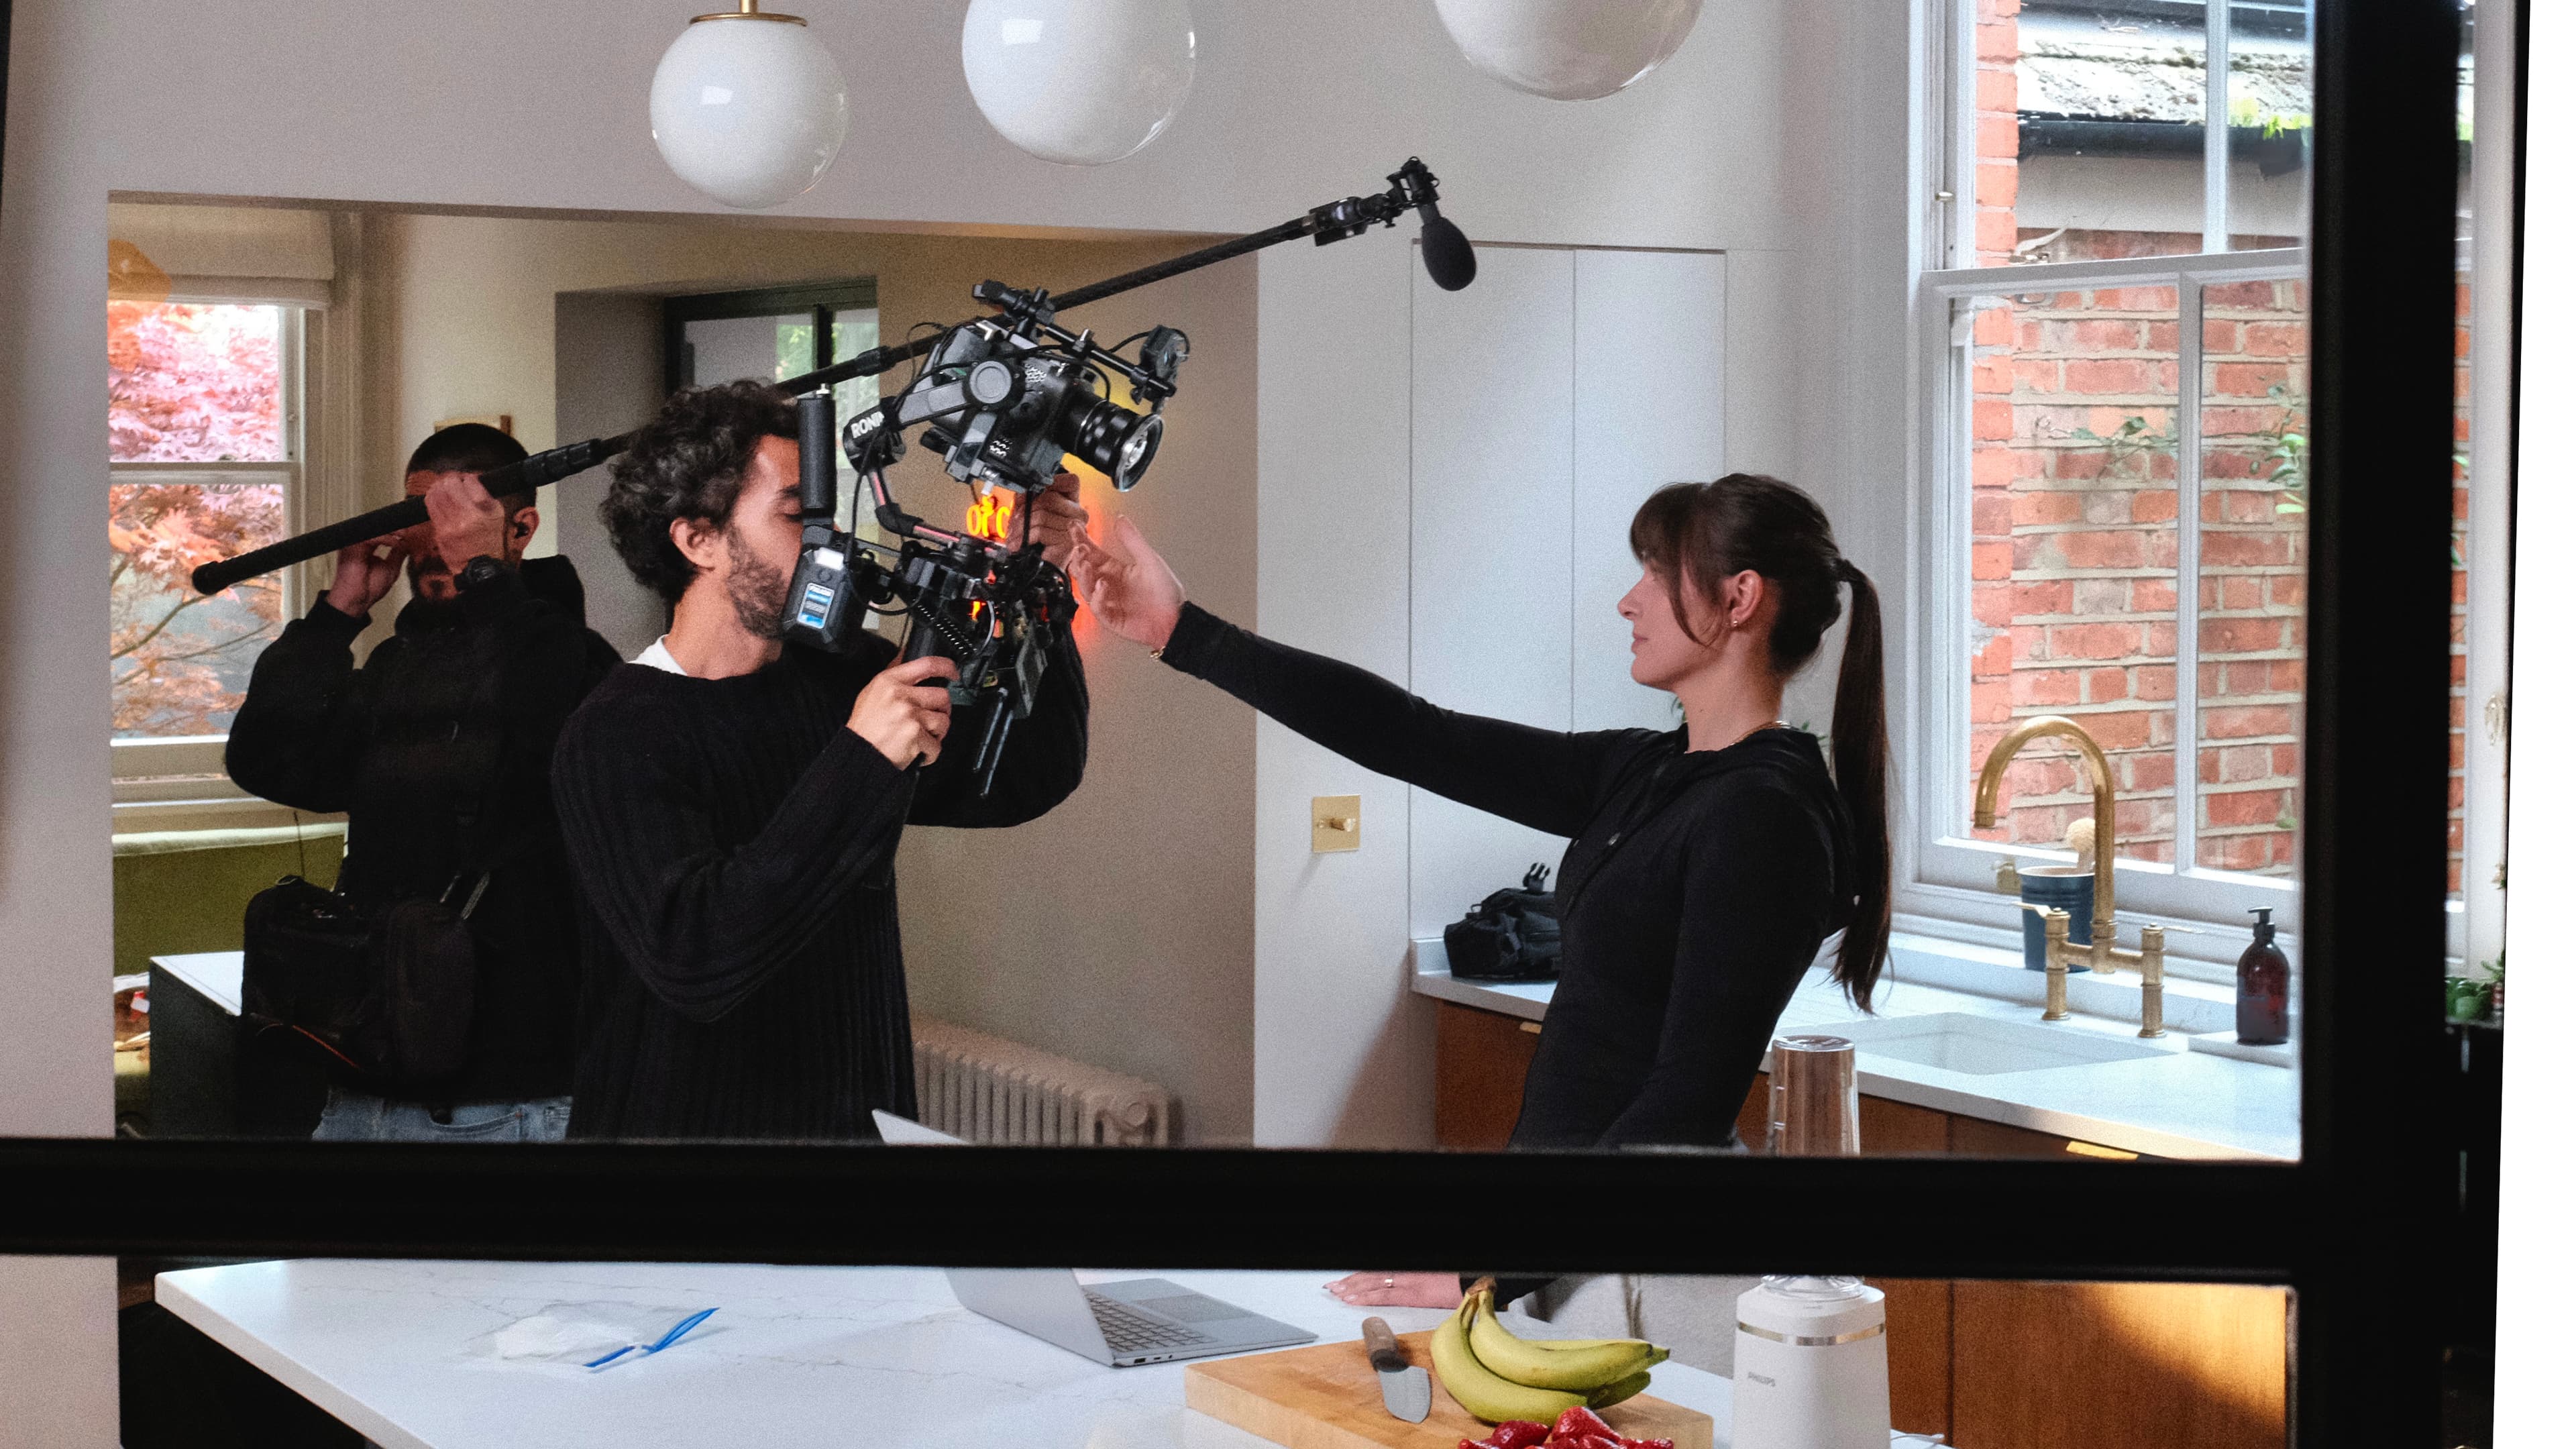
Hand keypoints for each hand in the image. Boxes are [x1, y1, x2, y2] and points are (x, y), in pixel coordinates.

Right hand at [324, 535, 405, 617]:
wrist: (358, 601)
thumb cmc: (369, 589)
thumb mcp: (391, 567)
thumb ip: (398, 554)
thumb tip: (407, 543)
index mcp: (365, 548)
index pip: (380, 532)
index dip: (395, 531)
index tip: (411, 532)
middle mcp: (358, 544)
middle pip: (376, 528)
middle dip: (394, 528)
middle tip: (409, 530)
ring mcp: (354, 545)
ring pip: (373, 530)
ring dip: (391, 531)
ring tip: (404, 535)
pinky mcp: (351, 548)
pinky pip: (369, 537)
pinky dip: (384, 538)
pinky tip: (395, 543)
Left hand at [422, 472, 507, 574]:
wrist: (480, 568)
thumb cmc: (490, 541)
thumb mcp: (498, 516)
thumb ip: (485, 495)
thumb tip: (470, 480)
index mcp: (482, 514)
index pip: (469, 483)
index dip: (466, 478)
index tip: (467, 479)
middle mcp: (465, 520)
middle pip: (449, 485)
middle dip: (450, 479)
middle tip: (453, 481)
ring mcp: (450, 527)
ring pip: (436, 494)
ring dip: (439, 486)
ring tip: (444, 487)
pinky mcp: (439, 533)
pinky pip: (430, 507)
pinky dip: (433, 498)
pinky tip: (438, 498)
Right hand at [848, 655, 959, 767]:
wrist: (858, 754)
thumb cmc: (865, 727)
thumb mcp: (872, 692)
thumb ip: (892, 674)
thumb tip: (906, 654)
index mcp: (889, 681)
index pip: (926, 664)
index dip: (946, 667)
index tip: (953, 673)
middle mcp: (900, 695)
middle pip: (942, 696)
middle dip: (942, 710)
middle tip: (932, 719)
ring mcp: (909, 714)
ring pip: (943, 721)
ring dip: (937, 733)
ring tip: (922, 737)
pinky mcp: (915, 734)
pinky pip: (936, 745)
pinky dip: (929, 752)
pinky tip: (917, 751)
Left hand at [1021, 471, 1089, 568]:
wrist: (1038, 567)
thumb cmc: (1036, 541)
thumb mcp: (1029, 512)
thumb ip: (1028, 497)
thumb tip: (1024, 490)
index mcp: (1072, 502)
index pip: (1071, 481)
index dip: (1052, 483)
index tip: (1036, 492)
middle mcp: (1078, 513)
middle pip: (1050, 498)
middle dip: (1027, 509)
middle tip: (1017, 521)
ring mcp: (1076, 528)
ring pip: (1042, 514)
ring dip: (1022, 526)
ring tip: (1016, 535)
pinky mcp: (1068, 541)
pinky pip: (1041, 530)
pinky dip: (1026, 537)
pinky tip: (1020, 543)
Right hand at [1064, 513, 1184, 652]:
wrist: (1176, 618)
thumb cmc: (1166, 593)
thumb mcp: (1149, 559)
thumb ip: (1132, 540)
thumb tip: (1120, 519)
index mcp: (1115, 570)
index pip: (1092, 552)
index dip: (1082, 540)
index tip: (1075, 527)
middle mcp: (1108, 585)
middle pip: (1085, 570)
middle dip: (1079, 558)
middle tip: (1080, 548)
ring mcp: (1108, 601)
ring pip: (1086, 588)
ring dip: (1085, 576)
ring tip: (1087, 565)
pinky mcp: (1111, 618)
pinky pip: (1098, 608)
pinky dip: (1098, 597)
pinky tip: (1103, 586)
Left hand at [1324, 1272, 1464, 1310]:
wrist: (1474, 1279)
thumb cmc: (1455, 1278)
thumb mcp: (1430, 1276)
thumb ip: (1413, 1279)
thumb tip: (1398, 1283)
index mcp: (1408, 1268)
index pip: (1377, 1271)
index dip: (1358, 1276)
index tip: (1343, 1281)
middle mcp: (1405, 1271)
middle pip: (1371, 1274)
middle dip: (1350, 1281)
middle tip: (1332, 1287)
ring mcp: (1408, 1282)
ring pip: (1373, 1283)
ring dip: (1353, 1288)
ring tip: (1337, 1293)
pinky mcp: (1414, 1295)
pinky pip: (1385, 1295)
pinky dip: (1367, 1296)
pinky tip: (1354, 1300)